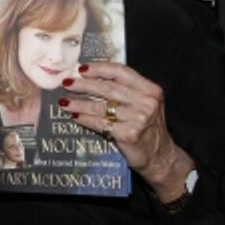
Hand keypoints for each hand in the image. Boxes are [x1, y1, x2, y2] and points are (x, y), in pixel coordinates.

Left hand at [58, 61, 193, 201]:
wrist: (160, 155)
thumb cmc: (146, 127)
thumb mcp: (143, 104)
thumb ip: (125, 90)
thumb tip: (91, 78)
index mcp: (151, 90)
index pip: (121, 72)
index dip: (99, 69)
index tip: (82, 69)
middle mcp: (147, 102)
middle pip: (108, 88)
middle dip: (83, 85)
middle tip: (67, 83)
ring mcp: (138, 119)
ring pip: (101, 107)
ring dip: (79, 103)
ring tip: (64, 101)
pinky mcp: (129, 134)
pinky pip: (100, 123)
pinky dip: (85, 119)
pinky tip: (75, 116)